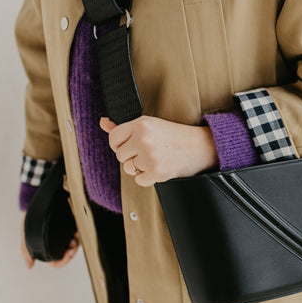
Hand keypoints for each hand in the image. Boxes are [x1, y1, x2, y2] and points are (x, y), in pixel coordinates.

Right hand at [20, 213, 79, 268]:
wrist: (35, 205)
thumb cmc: (30, 222)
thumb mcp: (26, 236)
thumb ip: (26, 251)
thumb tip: (28, 266)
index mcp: (48, 250)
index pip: (57, 262)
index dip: (63, 261)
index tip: (67, 254)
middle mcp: (58, 245)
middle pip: (68, 255)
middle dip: (72, 251)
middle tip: (72, 244)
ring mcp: (64, 237)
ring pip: (74, 246)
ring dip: (76, 243)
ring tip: (75, 237)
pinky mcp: (70, 229)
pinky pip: (78, 236)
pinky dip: (78, 236)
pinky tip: (77, 232)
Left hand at [100, 115, 217, 186]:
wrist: (199, 147)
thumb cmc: (173, 135)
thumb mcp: (149, 124)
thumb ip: (123, 126)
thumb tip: (103, 122)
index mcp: (140, 124)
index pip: (113, 138)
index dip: (120, 144)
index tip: (130, 145)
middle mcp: (143, 139)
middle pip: (120, 155)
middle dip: (131, 157)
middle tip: (147, 152)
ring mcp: (149, 156)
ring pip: (128, 169)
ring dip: (139, 168)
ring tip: (154, 159)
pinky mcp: (156, 172)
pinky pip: (138, 180)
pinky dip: (147, 178)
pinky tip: (158, 168)